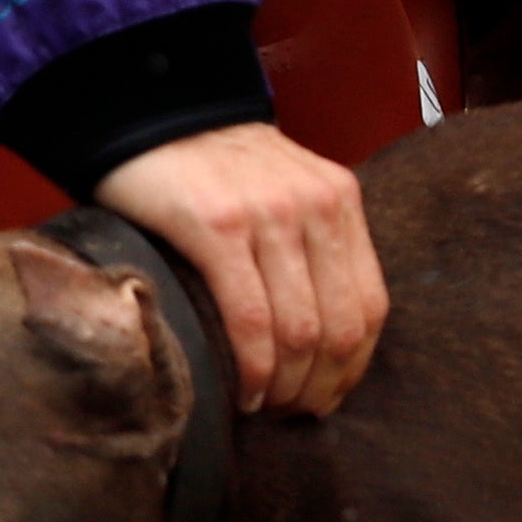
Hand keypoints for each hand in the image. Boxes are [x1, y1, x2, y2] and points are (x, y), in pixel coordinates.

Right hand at [96, 122, 387, 415]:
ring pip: (300, 329)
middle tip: (296, 414)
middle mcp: (315, 206)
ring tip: (267, 407)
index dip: (355, 365)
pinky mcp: (218, 227)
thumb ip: (308, 245)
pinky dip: (252, 367)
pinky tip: (242, 390)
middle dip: (322, 385)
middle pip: (342, 326)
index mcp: (339, 201)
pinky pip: (250, 317)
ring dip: (287, 385)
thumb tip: (319, 337)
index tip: (329, 397)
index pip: (371, 303)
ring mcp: (269, 216)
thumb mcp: (283, 192)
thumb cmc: (211, 165)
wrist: (150, 107)